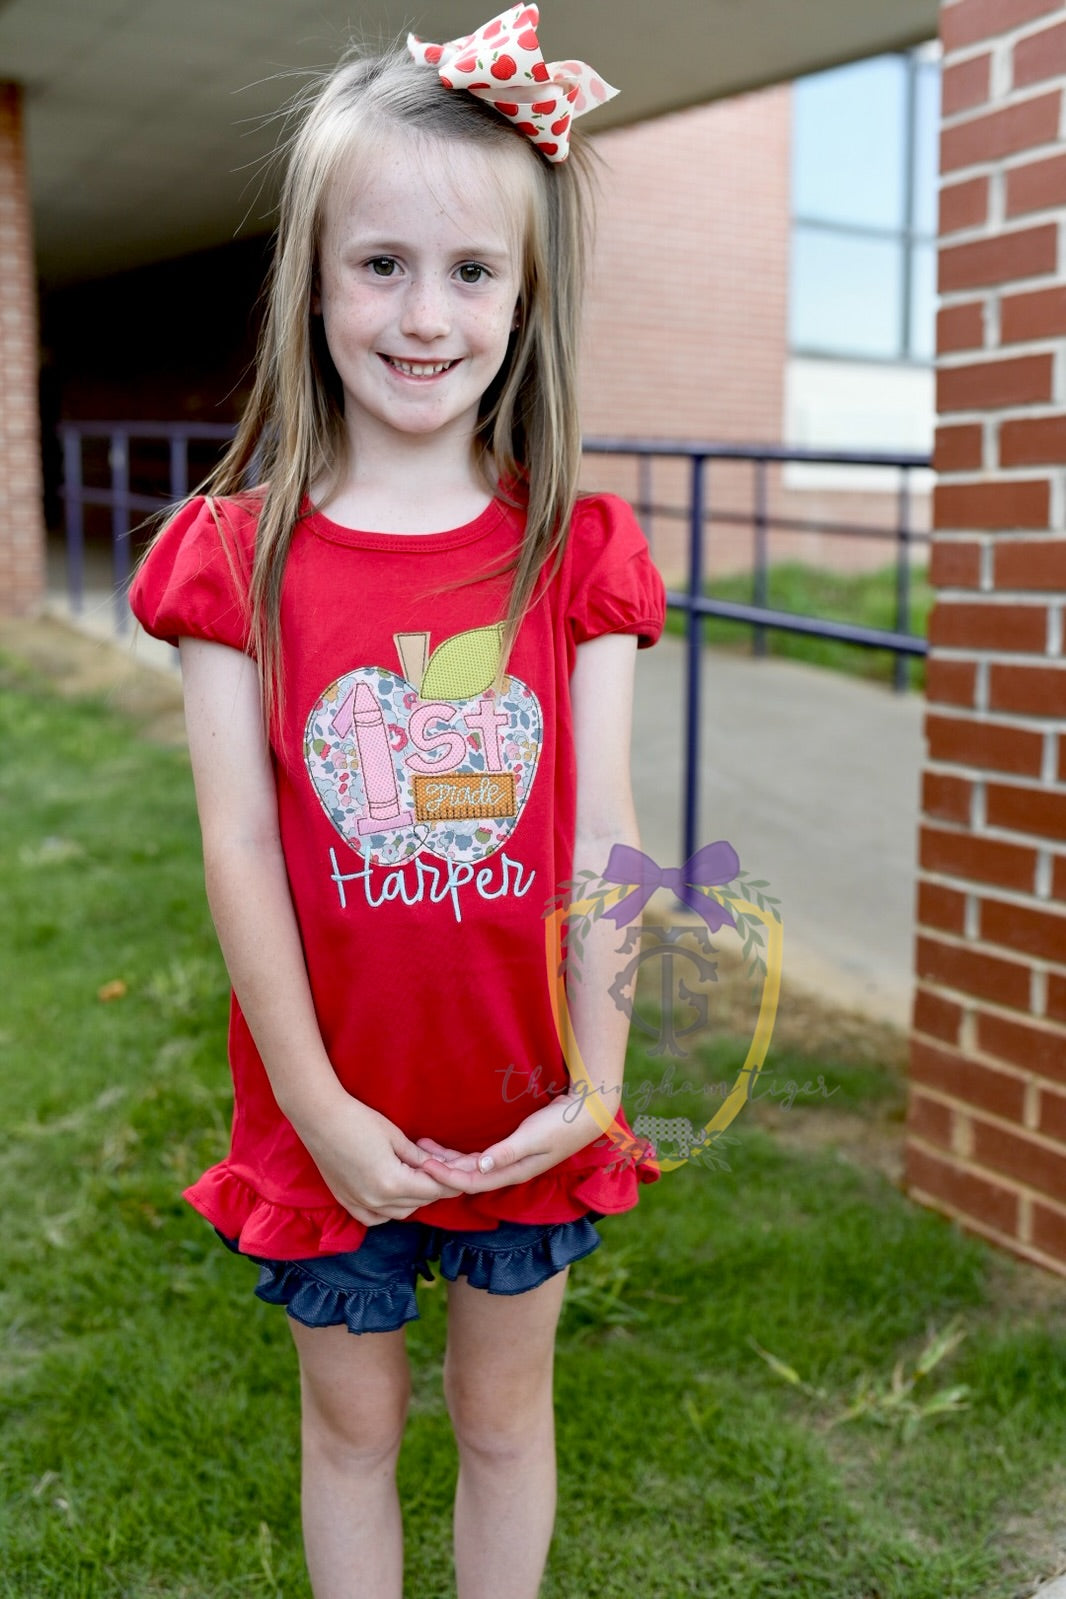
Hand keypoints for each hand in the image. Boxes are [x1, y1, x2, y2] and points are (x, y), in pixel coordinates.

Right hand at [297, 1095, 474, 1225]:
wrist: (318, 1117)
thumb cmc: (358, 1120)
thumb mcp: (396, 1137)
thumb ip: (420, 1159)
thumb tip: (440, 1167)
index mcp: (392, 1184)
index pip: (433, 1190)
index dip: (450, 1180)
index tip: (461, 1171)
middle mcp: (376, 1201)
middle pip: (419, 1202)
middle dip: (435, 1187)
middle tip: (444, 1169)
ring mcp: (359, 1204)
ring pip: (400, 1213)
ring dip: (414, 1199)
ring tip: (420, 1177)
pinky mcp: (345, 1201)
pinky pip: (375, 1218)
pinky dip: (389, 1210)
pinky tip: (394, 1195)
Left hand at [415, 1088, 618, 1194]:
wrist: (587, 1112)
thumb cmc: (562, 1124)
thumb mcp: (534, 1137)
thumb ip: (508, 1152)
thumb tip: (480, 1167)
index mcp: (513, 1171)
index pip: (471, 1182)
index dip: (446, 1177)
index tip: (423, 1166)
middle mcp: (509, 1169)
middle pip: (467, 1176)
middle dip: (440, 1168)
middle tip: (414, 1154)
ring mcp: (510, 1159)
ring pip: (472, 1166)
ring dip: (448, 1159)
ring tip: (423, 1147)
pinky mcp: (512, 1147)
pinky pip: (480, 1156)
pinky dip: (461, 1153)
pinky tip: (448, 1146)